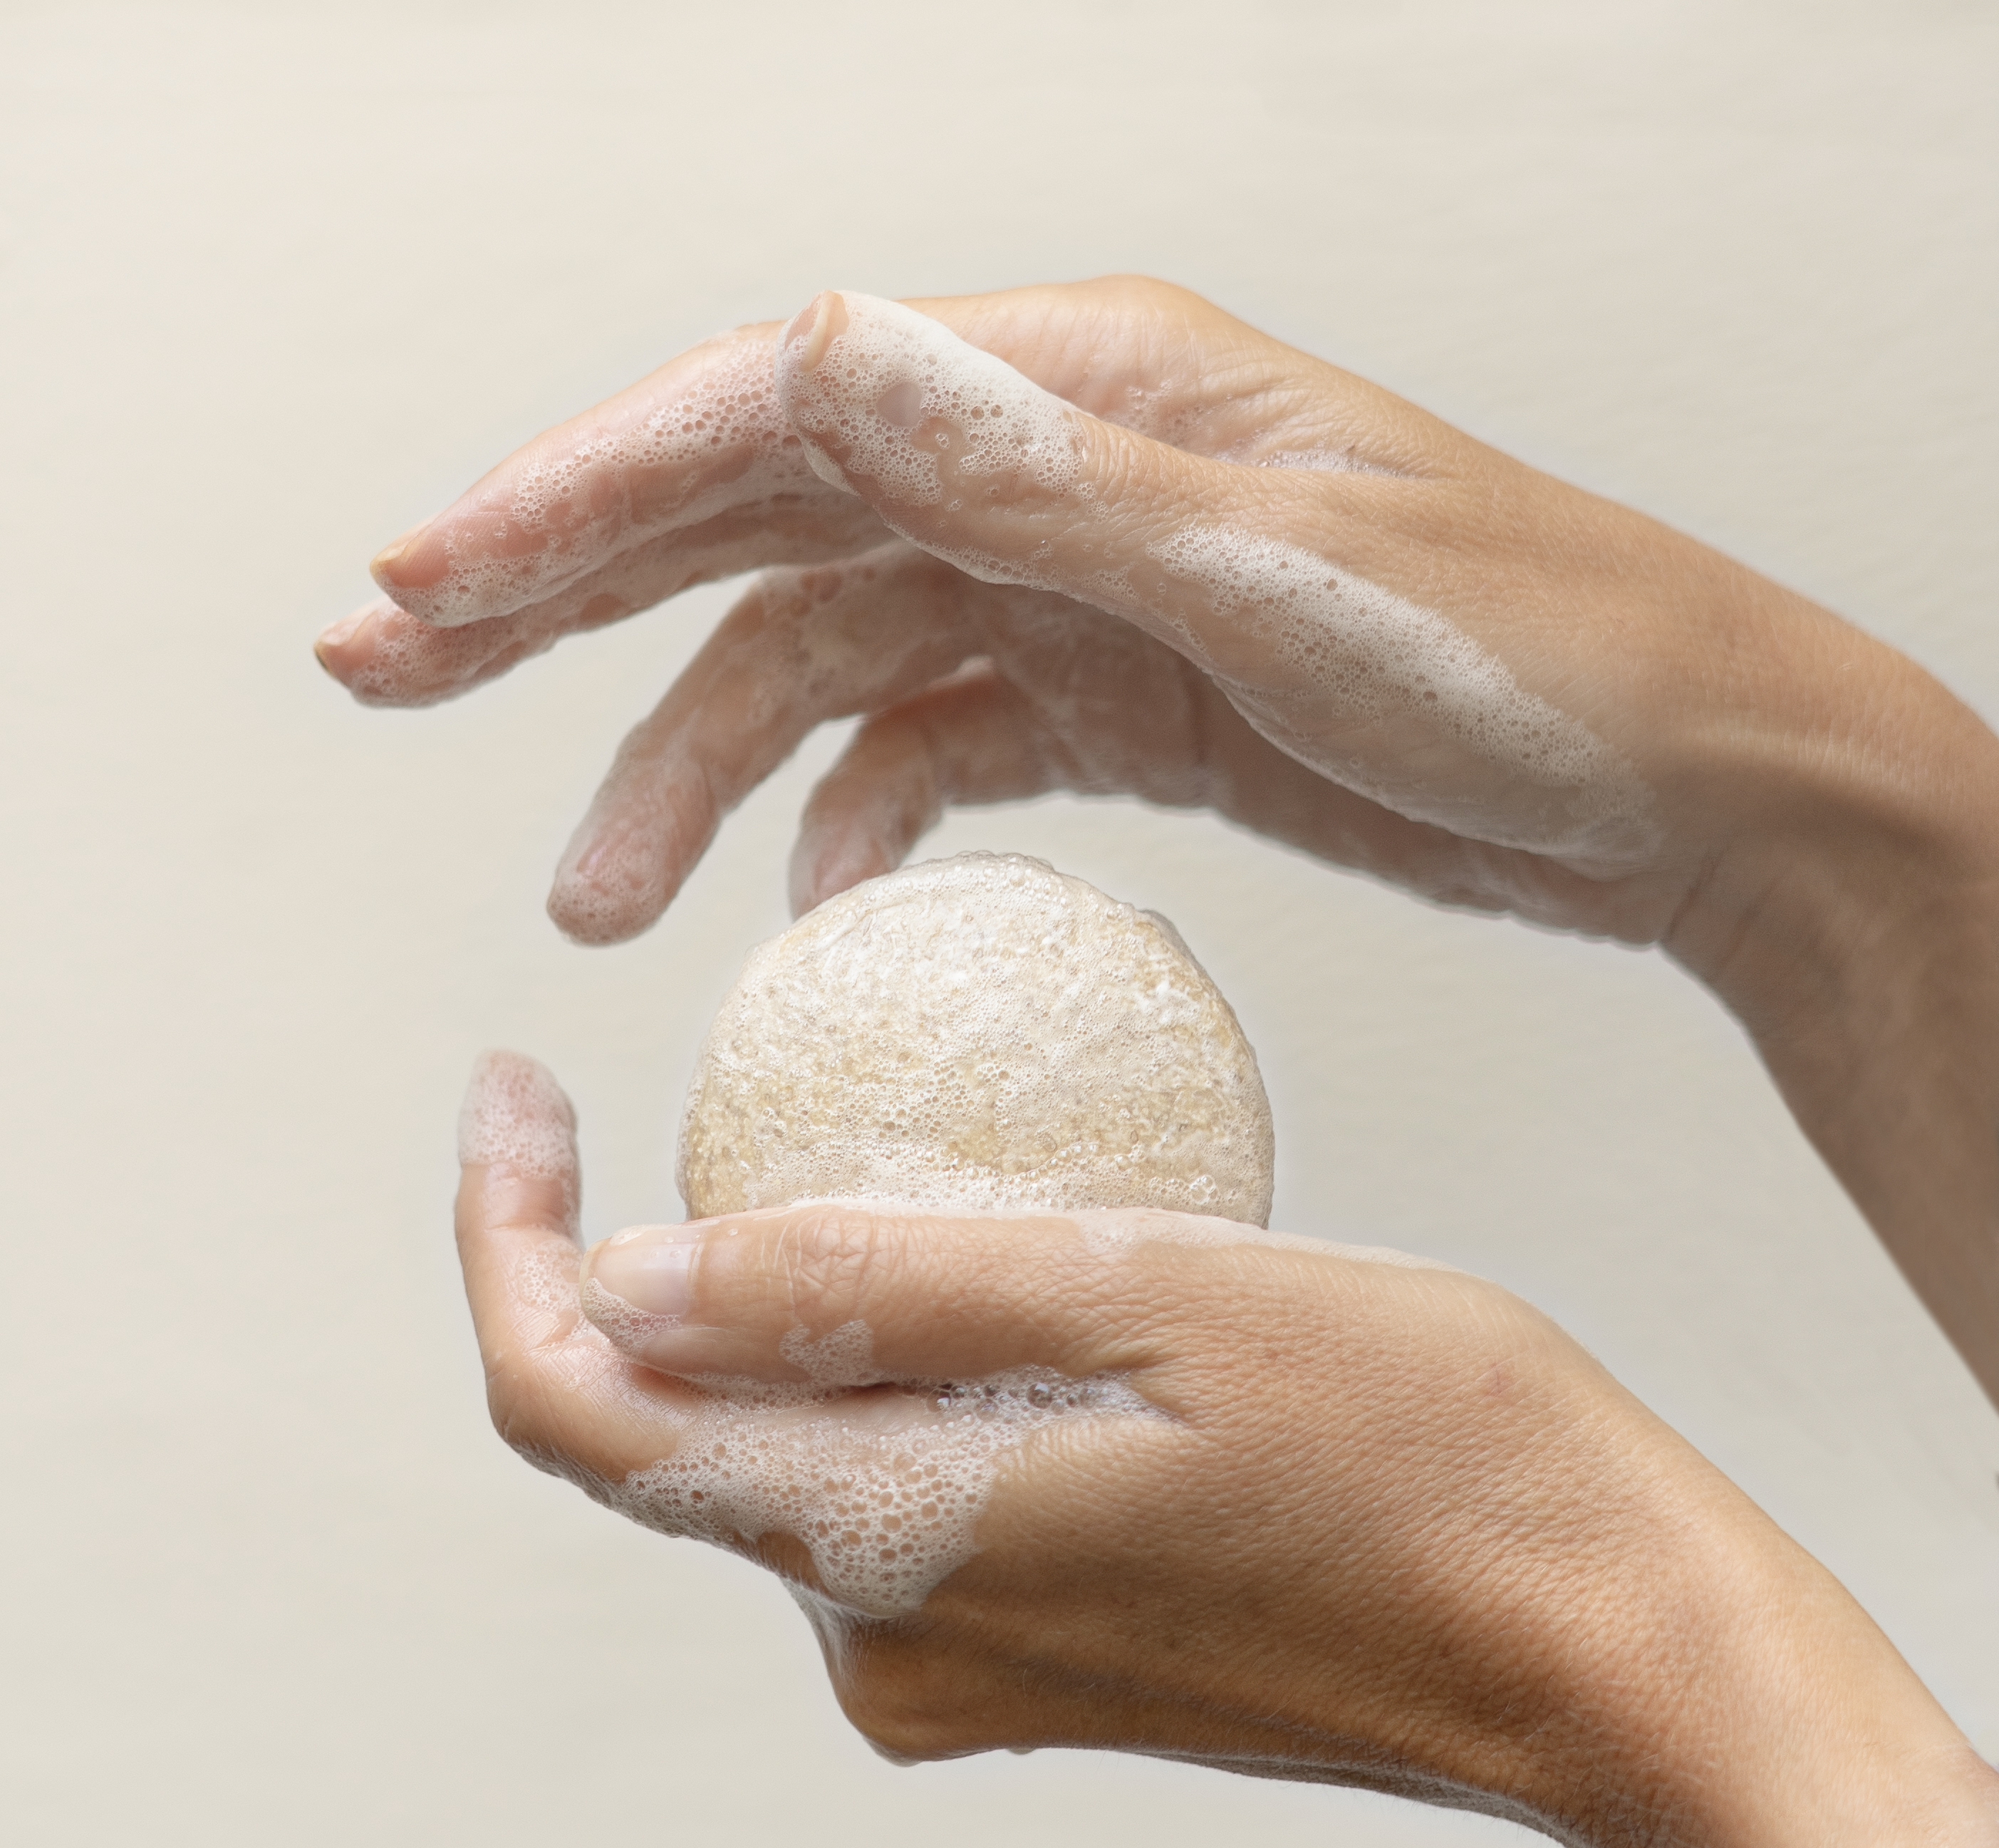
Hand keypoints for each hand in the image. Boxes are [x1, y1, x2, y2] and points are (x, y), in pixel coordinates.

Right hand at [319, 277, 1998, 1397]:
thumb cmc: (1531, 658)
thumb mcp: (1282, 561)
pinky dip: (855, 828)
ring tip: (595, 894)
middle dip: (561, 593)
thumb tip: (835, 355)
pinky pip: (928, 754)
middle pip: (749, 513)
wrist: (1675, 787)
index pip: (771, 415)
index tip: (429, 589)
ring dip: (692, 765)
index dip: (577, 496)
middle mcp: (1051, 469)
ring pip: (819, 658)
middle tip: (390, 665)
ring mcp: (1069, 591)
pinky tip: (805, 908)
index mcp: (1080, 387)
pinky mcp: (1106, 704)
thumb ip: (1045, 478)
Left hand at [457, 1050, 1998, 1847]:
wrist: (1600, 1648)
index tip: (519, 1084)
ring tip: (919, 1155)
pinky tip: (1011, 1270)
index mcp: (891, 1545)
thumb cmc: (1429, 1447)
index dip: (506, 1240)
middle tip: (713, 1073)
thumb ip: (880, 1293)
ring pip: (786, 1453)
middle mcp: (889, 1639)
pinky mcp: (1037, 1653)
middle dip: (639, 1256)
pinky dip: (899, 1365)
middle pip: (668, 1433)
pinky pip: (896, 1487)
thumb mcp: (1156, 1300)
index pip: (576, 1405)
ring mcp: (962, 1663)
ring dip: (796, 1304)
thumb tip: (631, 1274)